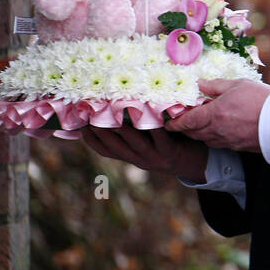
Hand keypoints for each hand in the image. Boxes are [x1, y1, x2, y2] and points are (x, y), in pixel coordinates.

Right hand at [80, 124, 209, 182]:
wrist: (190, 162)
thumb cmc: (164, 144)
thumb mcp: (144, 142)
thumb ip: (129, 131)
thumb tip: (110, 107)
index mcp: (129, 156)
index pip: (104, 150)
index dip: (91, 138)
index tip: (79, 124)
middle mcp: (138, 159)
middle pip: (115, 147)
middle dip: (102, 131)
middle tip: (91, 115)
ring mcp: (154, 157)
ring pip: (135, 143)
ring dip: (124, 129)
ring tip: (115, 114)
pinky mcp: (170, 152)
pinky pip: (160, 138)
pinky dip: (154, 127)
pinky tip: (149, 113)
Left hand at [165, 78, 269, 152]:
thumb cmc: (261, 100)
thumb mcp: (238, 85)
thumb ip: (216, 85)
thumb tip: (200, 84)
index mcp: (213, 114)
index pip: (186, 122)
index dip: (175, 123)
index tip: (168, 122)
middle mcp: (216, 131)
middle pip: (193, 133)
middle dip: (185, 128)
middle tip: (182, 121)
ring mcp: (227, 141)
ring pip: (205, 139)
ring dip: (199, 133)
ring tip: (200, 124)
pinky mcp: (238, 147)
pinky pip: (219, 143)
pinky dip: (213, 137)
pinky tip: (219, 129)